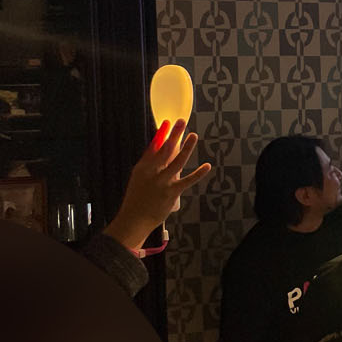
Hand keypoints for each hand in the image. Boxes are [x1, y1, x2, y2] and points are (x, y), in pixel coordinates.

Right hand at [105, 120, 212, 251]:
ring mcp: (162, 182)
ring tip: (193, 135)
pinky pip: (187, 181)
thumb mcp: (139, 179)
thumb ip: (151, 166)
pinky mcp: (171, 192)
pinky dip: (198, 173)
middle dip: (173, 135)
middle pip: (164, 150)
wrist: (134, 220)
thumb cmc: (137, 199)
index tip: (167, 122)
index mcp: (142, 168)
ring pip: (177, 161)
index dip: (161, 134)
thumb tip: (162, 153)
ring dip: (186, 147)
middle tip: (181, 121)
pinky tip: (207, 166)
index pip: (153, 147)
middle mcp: (151, 172)